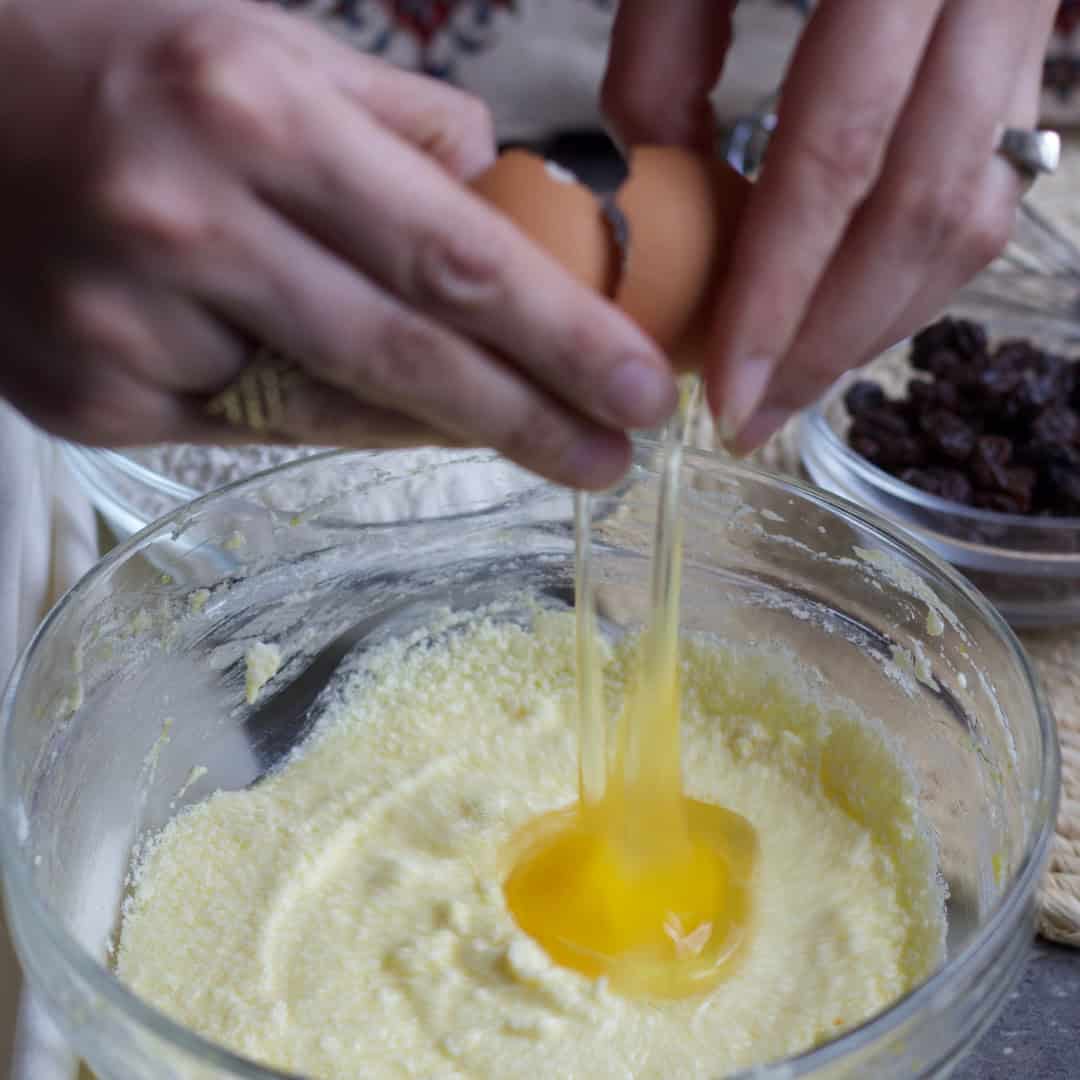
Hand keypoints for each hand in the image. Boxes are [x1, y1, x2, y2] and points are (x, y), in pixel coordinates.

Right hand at [0, 0, 674, 488]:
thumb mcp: (268, 47)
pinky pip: (259, 430)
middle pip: (409, 356)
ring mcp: (132, 325)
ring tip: (522, 432)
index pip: (454, 253)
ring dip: (447, 429)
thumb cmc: (126, 71)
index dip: (563, 335)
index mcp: (254, 112)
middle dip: (531, 419)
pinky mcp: (95, 399)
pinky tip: (387, 415)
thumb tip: (501, 197)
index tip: (641, 390)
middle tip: (611, 460)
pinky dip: (336, 423)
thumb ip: (398, 125)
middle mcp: (190, 222)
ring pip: (338, 410)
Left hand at [603, 0, 1058, 451]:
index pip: (835, 159)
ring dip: (882, 321)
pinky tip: (850, 308)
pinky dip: (916, 267)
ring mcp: (1028, 21)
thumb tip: (654, 189)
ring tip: (798, 382)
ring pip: (976, 213)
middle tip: (758, 416)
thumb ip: (664, 57)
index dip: (780, 295)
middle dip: (834, 340)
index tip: (726, 395)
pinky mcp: (1036, 48)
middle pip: (923, 212)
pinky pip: (993, 187)